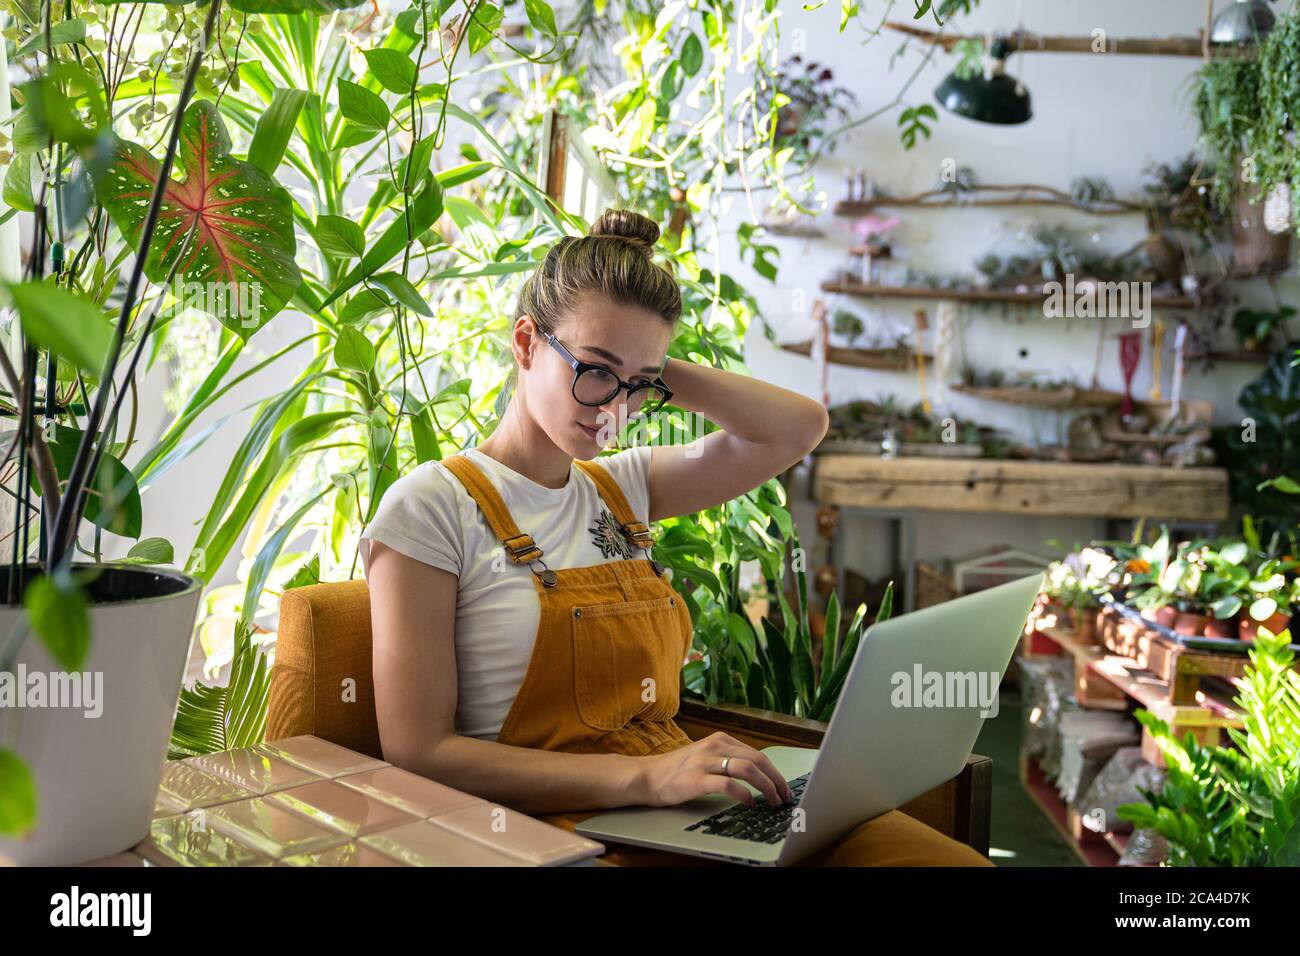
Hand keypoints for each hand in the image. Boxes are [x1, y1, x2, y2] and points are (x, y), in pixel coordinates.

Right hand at [634, 732, 795, 807]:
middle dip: (776, 781)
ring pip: (747, 769)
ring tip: (772, 801)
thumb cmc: (678, 770)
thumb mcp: (706, 756)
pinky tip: (749, 803)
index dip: (775, 773)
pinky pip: (728, 784)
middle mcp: (715, 746)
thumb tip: (760, 776)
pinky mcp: (696, 779)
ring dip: (766, 787)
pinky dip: (743, 794)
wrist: (648, 776)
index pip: (758, 754)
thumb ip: (728, 760)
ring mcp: (705, 761)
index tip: (784, 788)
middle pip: (758, 760)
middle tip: (785, 797)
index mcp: (721, 739)